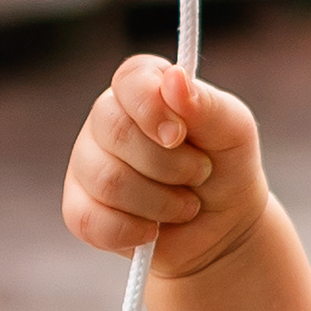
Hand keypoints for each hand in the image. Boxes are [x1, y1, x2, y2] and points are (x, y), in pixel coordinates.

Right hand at [61, 54, 268, 277]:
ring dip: (160, 203)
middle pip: (115, 132)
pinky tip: (153, 230)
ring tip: (185, 205)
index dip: (152, 108)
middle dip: (168, 165)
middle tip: (199, 174)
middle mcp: (106, 118)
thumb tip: (174, 78)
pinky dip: (132, 232)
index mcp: (142, 88)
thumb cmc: (225, 166)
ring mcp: (87, 163)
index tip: (180, 136)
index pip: (129, 80)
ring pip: (107, 181)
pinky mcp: (78, 207)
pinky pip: (89, 221)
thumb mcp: (232, 130)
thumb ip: (206, 104)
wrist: (221, 226)